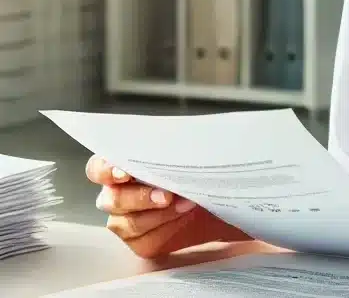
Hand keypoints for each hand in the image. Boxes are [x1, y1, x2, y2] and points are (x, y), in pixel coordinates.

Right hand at [86, 154, 217, 258]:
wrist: (215, 200)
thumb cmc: (194, 173)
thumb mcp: (184, 157)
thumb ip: (168, 151)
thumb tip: (171, 143)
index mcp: (119, 170)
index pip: (97, 169)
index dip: (106, 171)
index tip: (125, 173)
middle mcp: (116, 196)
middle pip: (112, 200)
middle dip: (139, 198)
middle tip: (166, 195)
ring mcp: (125, 221)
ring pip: (128, 223)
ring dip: (159, 214)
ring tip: (186, 203)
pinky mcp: (141, 242)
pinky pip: (145, 240)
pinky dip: (167, 229)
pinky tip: (184, 217)